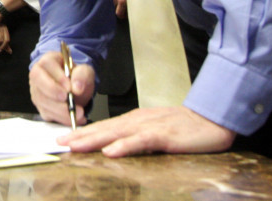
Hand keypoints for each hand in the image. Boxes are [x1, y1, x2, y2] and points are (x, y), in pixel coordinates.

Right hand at [29, 51, 94, 125]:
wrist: (76, 90)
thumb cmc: (77, 78)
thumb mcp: (85, 72)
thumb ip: (82, 75)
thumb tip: (76, 87)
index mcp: (49, 61)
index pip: (46, 64)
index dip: (57, 77)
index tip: (69, 88)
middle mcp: (38, 74)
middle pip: (38, 81)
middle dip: (53, 93)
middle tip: (69, 101)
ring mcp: (37, 91)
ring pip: (42, 100)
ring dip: (60, 109)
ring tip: (78, 112)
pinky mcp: (40, 106)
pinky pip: (47, 113)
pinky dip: (62, 118)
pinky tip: (74, 118)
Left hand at [62, 106, 235, 155]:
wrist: (211, 119)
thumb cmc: (184, 127)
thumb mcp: (154, 130)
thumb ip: (135, 137)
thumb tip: (115, 146)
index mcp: (134, 120)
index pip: (104, 126)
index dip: (83, 132)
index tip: (64, 139)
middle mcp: (137, 121)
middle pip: (104, 129)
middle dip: (80, 136)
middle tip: (59, 142)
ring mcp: (149, 127)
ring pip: (116, 133)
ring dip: (94, 140)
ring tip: (75, 146)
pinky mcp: (163, 136)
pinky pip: (140, 141)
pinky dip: (125, 146)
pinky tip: (111, 151)